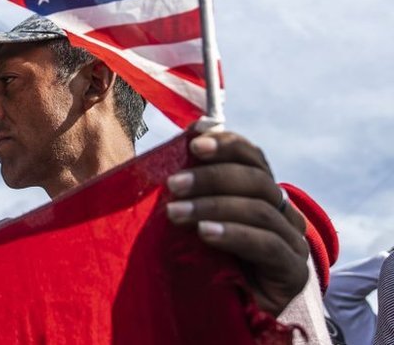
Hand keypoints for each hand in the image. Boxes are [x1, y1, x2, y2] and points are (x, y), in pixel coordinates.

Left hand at [165, 131, 309, 315]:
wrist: (240, 316)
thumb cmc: (213, 263)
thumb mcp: (199, 221)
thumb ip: (190, 192)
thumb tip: (163, 157)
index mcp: (261, 194)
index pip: (252, 157)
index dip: (226, 144)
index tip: (193, 141)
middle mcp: (283, 212)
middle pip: (256, 180)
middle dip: (211, 176)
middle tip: (173, 183)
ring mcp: (293, 240)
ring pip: (259, 210)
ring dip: (213, 206)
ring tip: (175, 213)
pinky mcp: (293, 270)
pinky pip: (266, 245)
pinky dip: (233, 234)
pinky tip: (206, 234)